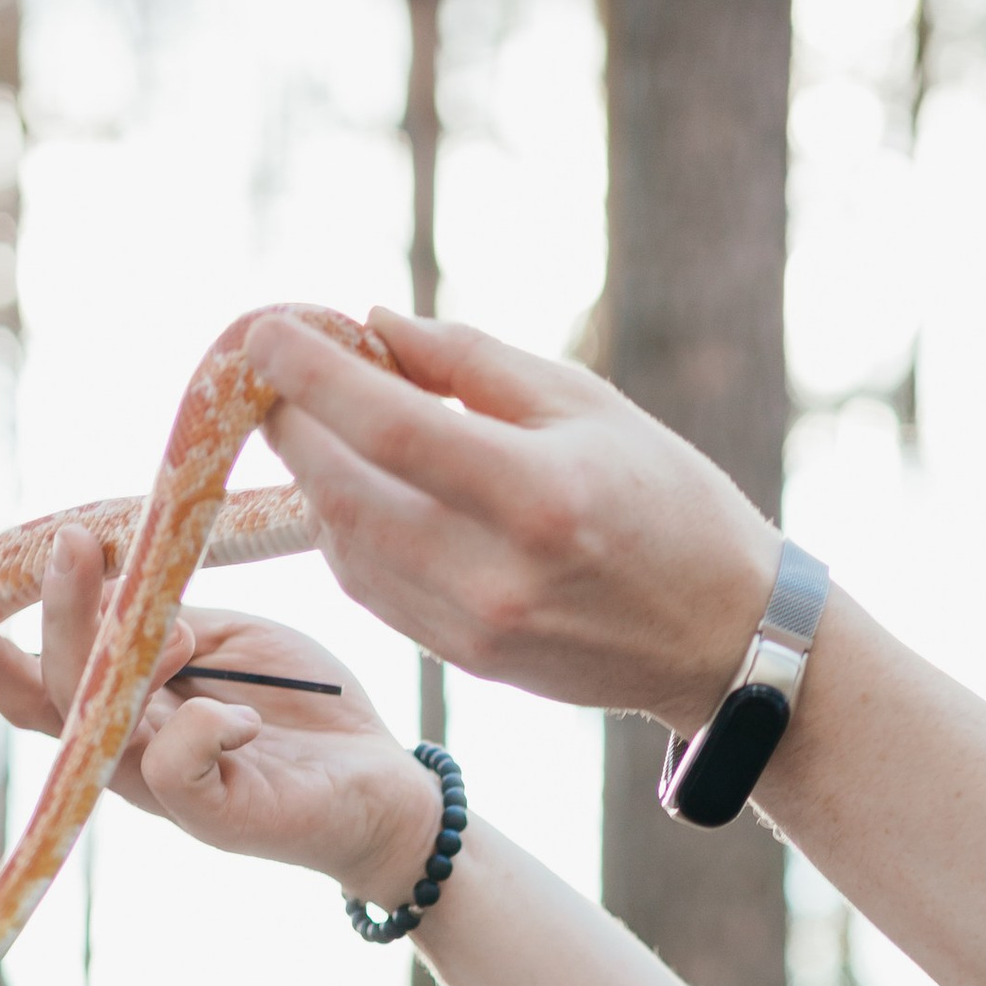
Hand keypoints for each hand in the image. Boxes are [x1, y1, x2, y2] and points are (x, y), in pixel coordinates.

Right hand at [0, 535, 440, 905]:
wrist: (387, 785)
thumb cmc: (309, 709)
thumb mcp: (232, 638)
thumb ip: (166, 613)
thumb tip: (111, 567)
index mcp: (126, 711)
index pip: (39, 684)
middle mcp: (131, 755)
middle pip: (55, 699)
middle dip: (56, 621)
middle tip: (68, 544)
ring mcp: (171, 793)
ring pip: (105, 728)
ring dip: (119, 657)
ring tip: (169, 618)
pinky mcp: (217, 820)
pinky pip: (177, 772)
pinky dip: (203, 728)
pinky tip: (244, 715)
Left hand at [239, 305, 780, 733]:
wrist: (722, 638)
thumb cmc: (667, 501)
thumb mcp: (586, 404)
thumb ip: (471, 362)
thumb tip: (373, 325)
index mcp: (535, 495)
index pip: (386, 426)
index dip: (310, 375)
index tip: (264, 331)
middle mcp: (495, 574)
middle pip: (341, 494)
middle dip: (291, 428)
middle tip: (273, 375)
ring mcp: (474, 628)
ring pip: (345, 548)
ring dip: (314, 480)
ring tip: (317, 423)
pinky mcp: (465, 660)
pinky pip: (373, 588)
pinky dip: (348, 531)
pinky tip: (358, 489)